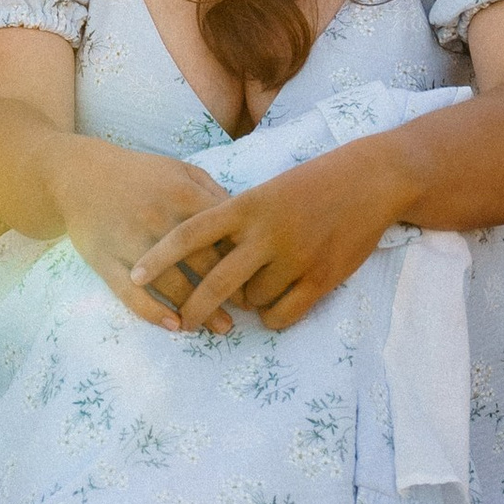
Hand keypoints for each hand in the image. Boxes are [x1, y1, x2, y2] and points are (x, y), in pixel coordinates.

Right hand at [47, 136, 229, 329]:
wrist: (77, 174)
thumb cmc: (138, 174)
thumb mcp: (179, 169)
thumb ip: (213, 192)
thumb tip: (246, 225)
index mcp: (181, 194)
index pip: (224, 233)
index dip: (245, 258)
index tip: (259, 277)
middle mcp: (158, 219)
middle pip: (202, 264)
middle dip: (228, 291)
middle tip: (246, 310)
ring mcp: (130, 242)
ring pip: (172, 284)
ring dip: (199, 310)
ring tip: (219, 328)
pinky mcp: (105, 261)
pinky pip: (131, 294)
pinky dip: (154, 313)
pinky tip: (175, 326)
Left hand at [131, 139, 406, 334]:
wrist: (369, 181)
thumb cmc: (309, 184)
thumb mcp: (264, 191)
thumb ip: (232, 219)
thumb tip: (199, 254)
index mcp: (246, 205)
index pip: (190, 234)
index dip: (159, 258)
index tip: (135, 276)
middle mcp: (266, 233)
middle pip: (216, 282)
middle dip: (194, 307)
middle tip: (183, 322)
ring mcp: (296, 258)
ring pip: (251, 300)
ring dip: (245, 305)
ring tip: (251, 292)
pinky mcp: (322, 279)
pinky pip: (283, 314)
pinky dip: (271, 317)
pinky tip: (271, 308)